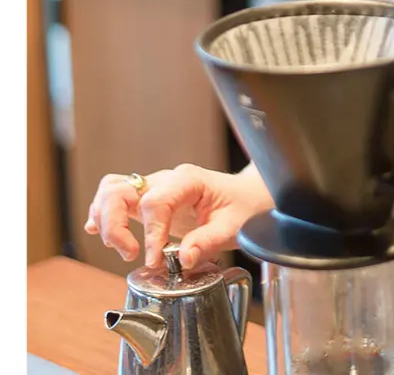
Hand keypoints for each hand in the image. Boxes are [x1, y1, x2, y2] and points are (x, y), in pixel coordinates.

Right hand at [85, 164, 272, 268]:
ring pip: (112, 189)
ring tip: (124, 248)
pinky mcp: (149, 199)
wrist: (248, 197)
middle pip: (121, 190)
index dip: (150, 233)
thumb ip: (207, 242)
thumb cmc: (243, 207)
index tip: (154, 260)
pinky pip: (116, 196)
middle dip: (116, 226)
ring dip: (106, 219)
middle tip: (131, 254)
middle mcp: (166, 180)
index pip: (155, 202)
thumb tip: (182, 260)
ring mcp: (155, 187)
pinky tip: (98, 230)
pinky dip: (103, 212)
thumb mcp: (233, 227)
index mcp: (187, 180)